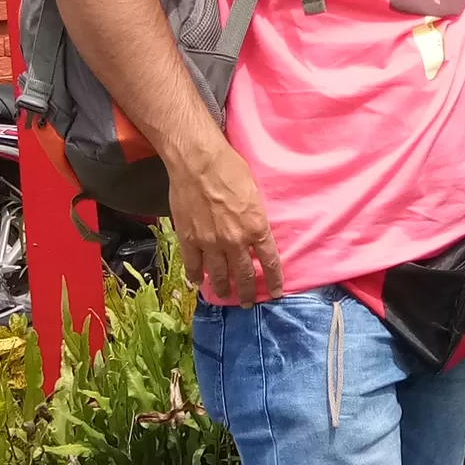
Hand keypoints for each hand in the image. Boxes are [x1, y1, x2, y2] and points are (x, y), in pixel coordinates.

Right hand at [167, 138, 281, 304]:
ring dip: (224, 289)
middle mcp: (235, 241)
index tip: (276, 292)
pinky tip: (199, 282)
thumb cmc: (229, 168)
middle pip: (244, 275)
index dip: (273, 280)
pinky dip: (196, 276)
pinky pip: (193, 265)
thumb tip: (254, 229)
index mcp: (256, 228)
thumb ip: (255, 216)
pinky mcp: (188, 240)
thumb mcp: (254, 192)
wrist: (197, 162)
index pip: (269, 261)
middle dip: (248, 292)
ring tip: (226, 296)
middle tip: (249, 302)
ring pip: (219, 275)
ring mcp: (209, 243)